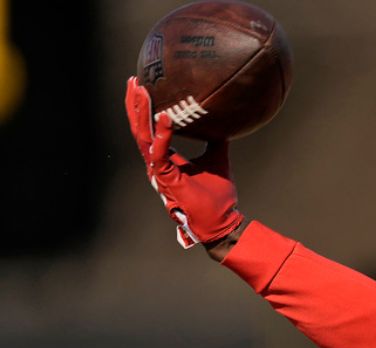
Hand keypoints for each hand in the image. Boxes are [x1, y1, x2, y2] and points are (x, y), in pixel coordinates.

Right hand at [124, 77, 242, 248]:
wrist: (223, 221)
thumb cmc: (218, 196)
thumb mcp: (217, 159)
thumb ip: (215, 141)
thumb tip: (223, 123)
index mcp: (166, 160)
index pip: (149, 130)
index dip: (144, 110)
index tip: (143, 86)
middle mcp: (158, 165)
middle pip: (139, 129)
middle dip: (135, 104)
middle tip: (134, 80)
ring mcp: (159, 172)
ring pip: (143, 137)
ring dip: (141, 113)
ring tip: (141, 90)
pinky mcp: (167, 179)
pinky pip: (160, 153)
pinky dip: (163, 135)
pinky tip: (166, 116)